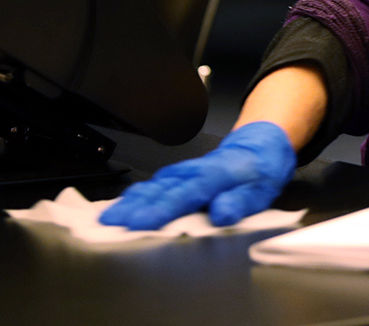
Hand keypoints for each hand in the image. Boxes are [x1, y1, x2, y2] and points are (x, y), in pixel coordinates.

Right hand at [100, 121, 296, 228]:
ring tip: (108, 216)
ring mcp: (183, 172)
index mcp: (214, 176)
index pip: (184, 195)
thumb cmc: (258, 172)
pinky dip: (136, 195)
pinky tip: (123, 204)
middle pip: (160, 190)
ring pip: (153, 186)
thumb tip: (221, 213)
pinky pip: (154, 185)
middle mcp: (193, 172)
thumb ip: (240, 203)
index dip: (161, 210)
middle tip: (109, 223)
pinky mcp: (178, 176)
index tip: (139, 222)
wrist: (259, 146)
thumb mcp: (260, 191)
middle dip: (133, 207)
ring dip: (130, 201)